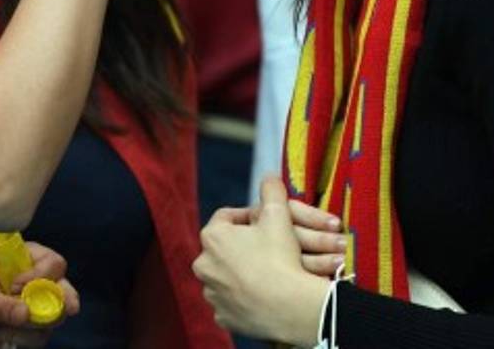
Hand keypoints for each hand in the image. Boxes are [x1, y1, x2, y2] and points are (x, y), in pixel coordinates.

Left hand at [0, 242, 80, 347]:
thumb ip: (2, 306)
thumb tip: (27, 313)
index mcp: (22, 261)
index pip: (51, 262)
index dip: (42, 274)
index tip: (17, 287)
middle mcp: (34, 281)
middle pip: (64, 288)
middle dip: (60, 301)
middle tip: (67, 310)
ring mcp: (34, 307)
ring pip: (54, 317)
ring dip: (28, 327)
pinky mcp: (31, 331)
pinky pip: (42, 337)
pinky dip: (23, 340)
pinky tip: (1, 335)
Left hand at [193, 176, 329, 345]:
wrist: (290, 306)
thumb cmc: (281, 257)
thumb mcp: (278, 215)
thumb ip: (271, 190)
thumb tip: (269, 176)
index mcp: (212, 237)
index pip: (226, 218)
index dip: (246, 216)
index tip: (263, 221)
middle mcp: (203, 265)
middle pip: (223, 249)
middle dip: (242, 247)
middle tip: (265, 248)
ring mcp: (212, 293)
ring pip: (225, 277)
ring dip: (241, 273)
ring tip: (265, 272)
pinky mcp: (223, 317)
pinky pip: (231, 303)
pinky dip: (243, 298)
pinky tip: (261, 295)